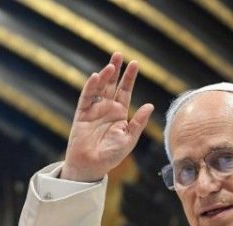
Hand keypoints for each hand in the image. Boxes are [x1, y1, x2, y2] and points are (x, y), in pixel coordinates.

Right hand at [62, 52, 153, 180]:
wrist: (92, 165)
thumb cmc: (112, 155)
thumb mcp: (129, 139)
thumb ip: (138, 123)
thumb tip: (150, 105)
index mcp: (120, 114)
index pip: (125, 92)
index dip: (129, 78)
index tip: (135, 64)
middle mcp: (107, 109)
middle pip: (112, 85)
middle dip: (116, 70)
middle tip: (119, 54)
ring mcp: (94, 110)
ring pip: (99, 88)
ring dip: (105, 76)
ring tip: (112, 65)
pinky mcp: (82, 114)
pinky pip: (86, 98)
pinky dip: (91, 87)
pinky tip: (96, 77)